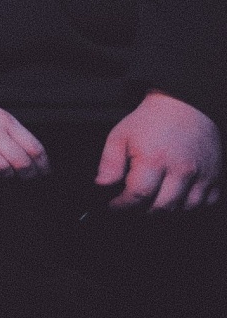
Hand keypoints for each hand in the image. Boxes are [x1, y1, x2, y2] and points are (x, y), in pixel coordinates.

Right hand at [0, 96, 48, 177]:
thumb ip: (12, 131)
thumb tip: (30, 155)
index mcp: (4, 120)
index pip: (32, 146)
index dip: (42, 163)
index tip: (44, 171)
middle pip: (19, 161)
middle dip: (28, 174)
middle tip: (29, 178)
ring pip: (0, 167)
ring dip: (7, 176)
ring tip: (8, 176)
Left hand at [97, 91, 220, 211]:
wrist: (185, 105)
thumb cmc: (150, 121)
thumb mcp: (120, 136)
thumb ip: (110, 163)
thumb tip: (102, 185)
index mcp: (154, 159)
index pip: (138, 195)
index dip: (123, 206)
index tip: (114, 206)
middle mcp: (181, 169)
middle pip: (162, 207)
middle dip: (143, 211)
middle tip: (133, 206)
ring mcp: (202, 174)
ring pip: (185, 208)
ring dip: (168, 210)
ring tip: (154, 200)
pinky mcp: (216, 175)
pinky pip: (207, 202)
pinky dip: (192, 205)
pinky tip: (177, 197)